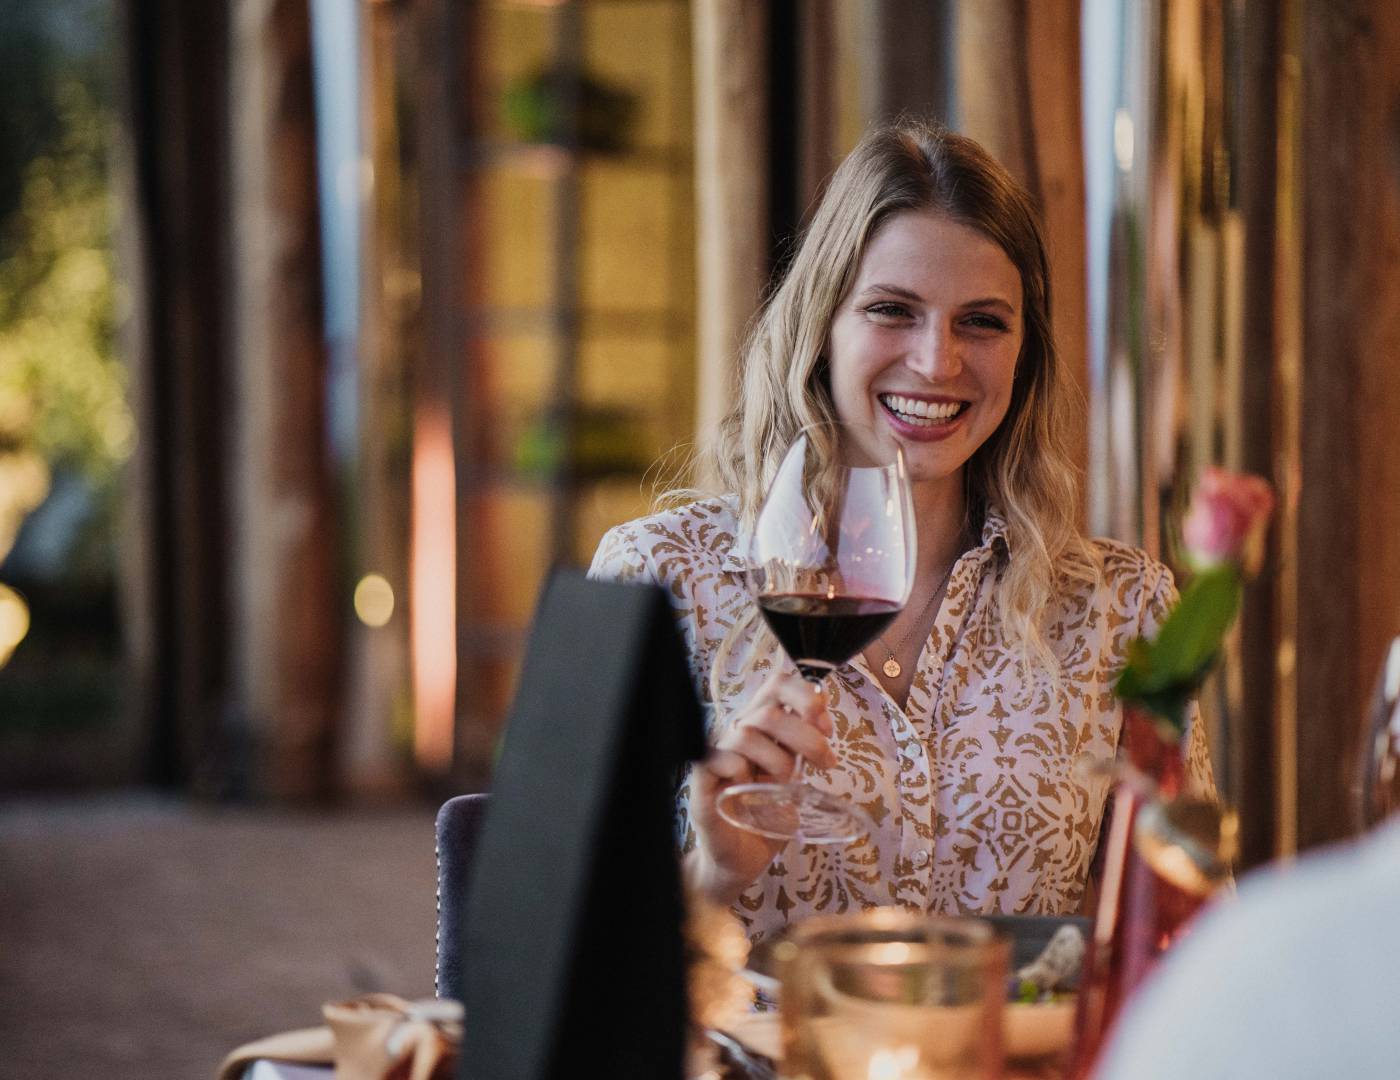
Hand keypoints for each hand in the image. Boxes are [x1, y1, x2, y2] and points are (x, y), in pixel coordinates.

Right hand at [686, 672, 837, 904]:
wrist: (743, 860)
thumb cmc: (767, 817)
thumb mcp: (794, 778)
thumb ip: (803, 750)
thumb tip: (823, 725)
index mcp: (761, 727)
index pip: (777, 686)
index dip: (804, 696)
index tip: (826, 726)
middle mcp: (737, 734)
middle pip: (769, 710)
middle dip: (806, 735)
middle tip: (825, 762)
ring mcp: (718, 755)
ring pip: (746, 733)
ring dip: (777, 759)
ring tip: (787, 784)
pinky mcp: (703, 780)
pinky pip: (719, 759)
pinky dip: (741, 770)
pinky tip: (750, 788)